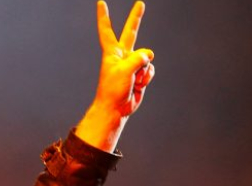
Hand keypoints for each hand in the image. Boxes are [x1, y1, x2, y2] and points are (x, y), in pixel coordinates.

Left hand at [94, 1, 154, 117]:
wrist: (116, 109)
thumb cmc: (113, 90)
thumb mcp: (124, 70)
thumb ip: (138, 58)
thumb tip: (150, 55)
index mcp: (112, 52)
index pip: (107, 30)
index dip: (104, 16)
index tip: (101, 3)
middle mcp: (122, 55)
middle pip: (130, 33)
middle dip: (136, 18)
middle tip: (140, 4)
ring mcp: (132, 64)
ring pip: (146, 59)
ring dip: (143, 71)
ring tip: (132, 81)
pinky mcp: (140, 74)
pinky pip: (150, 70)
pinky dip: (147, 78)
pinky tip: (139, 85)